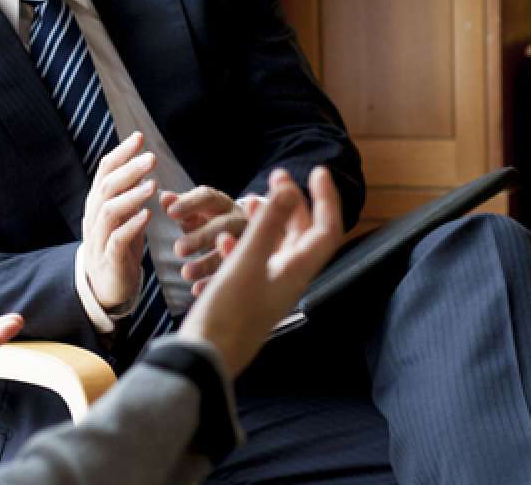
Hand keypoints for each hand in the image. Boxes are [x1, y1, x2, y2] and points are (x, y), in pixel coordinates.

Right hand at [81, 132, 157, 310]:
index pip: (105, 172)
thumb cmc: (119, 248)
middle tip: (151, 158)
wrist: (106, 289)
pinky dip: (131, 226)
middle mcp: (94, 218)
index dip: (121, 153)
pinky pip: (117, 240)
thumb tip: (141, 164)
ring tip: (153, 185)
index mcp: (98, 204)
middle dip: (129, 170)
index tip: (139, 137)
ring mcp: (99, 240)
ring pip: (109, 212)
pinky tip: (147, 216)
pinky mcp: (109, 260)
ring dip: (132, 196)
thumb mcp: (123, 216)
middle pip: (106, 187)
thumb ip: (129, 193)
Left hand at [160, 186, 248, 293]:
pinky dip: (213, 281)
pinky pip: (234, 274)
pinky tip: (196, 289)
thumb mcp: (197, 213)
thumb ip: (180, 206)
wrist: (248, 236)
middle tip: (178, 249)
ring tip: (185, 273)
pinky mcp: (250, 263)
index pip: (208, 197)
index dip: (190, 203)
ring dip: (207, 263)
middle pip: (223, 225)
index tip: (170, 213)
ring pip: (230, 251)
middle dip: (201, 237)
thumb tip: (164, 197)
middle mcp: (239, 219)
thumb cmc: (212, 222)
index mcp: (222, 203)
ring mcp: (248, 242)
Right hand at [175, 167, 342, 376]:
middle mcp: (288, 279)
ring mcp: (269, 288)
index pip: (326, 229)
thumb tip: (290, 189)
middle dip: (294, 204)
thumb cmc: (227, 315)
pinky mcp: (249, 296)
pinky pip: (256, 261)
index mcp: (297, 272)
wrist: (204, 360)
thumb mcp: (246, 263)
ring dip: (270, 221)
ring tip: (252, 200)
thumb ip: (267, 225)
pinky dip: (247, 242)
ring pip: (278, 246)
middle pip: (303, 235)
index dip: (326, 198)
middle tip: (276, 178)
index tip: (317, 170)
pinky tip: (226, 237)